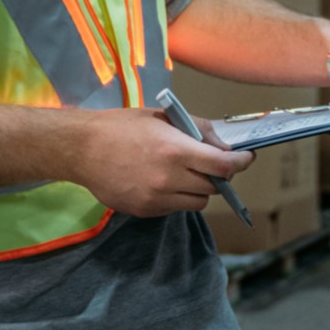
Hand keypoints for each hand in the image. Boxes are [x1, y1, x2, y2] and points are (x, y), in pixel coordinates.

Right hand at [69, 108, 254, 217]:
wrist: (82, 149)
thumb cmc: (121, 127)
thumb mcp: (163, 118)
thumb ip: (198, 130)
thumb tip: (223, 145)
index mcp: (175, 150)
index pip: (223, 165)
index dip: (241, 163)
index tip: (246, 158)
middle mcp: (168, 178)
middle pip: (213, 187)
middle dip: (218, 175)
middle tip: (213, 162)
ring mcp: (156, 198)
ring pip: (197, 202)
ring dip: (200, 189)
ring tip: (187, 173)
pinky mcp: (144, 211)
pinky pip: (175, 208)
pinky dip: (178, 197)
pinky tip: (164, 181)